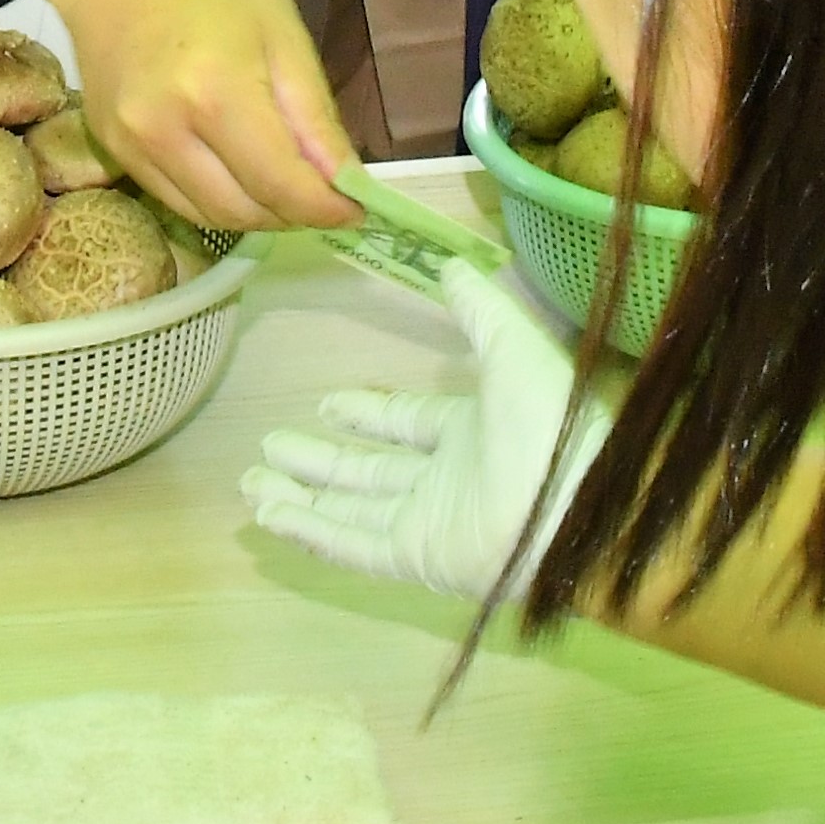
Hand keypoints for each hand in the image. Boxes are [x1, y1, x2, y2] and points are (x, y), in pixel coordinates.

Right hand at [0, 0, 354, 231]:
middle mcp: (165, 130)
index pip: (281, 185)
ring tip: (282, 181)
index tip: (357, 209)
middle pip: (245, 212)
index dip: (326, 209)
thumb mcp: (282, 33)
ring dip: (256, 213)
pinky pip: (176, 200)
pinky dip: (217, 199)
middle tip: (322, 193)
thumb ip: (313, 115)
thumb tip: (343, 185)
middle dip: (294, 213)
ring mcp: (130, 145)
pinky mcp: (111, 149)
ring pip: (210, 216)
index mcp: (217, 93)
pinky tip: (237, 169)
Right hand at [241, 266, 608, 605]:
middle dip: (318, 460)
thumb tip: (451, 265)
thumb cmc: (547, 426)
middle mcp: (445, 480)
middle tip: (269, 448)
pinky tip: (271, 516)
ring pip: (351, 509)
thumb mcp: (515, 348)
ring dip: (302, 497)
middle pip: (368, 471)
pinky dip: (312, 533)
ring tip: (252, 484)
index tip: (326, 404)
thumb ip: (480, 310)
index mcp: (470, 433)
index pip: (405, 425)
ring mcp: (428, 523)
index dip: (365, 415)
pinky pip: (354, 545)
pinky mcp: (416, 558)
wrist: (572, 506)